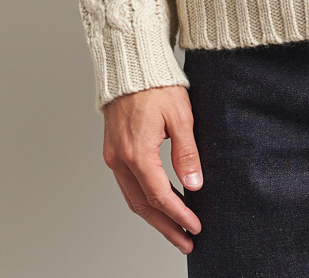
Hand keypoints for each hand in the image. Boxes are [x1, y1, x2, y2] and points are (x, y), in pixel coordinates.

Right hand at [102, 85, 202, 254]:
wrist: (131, 66)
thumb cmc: (157, 85)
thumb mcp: (180, 117)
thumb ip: (186, 154)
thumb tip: (194, 186)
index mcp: (137, 152)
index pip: (159, 195)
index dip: (178, 214)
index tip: (195, 226)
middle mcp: (120, 159)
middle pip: (142, 205)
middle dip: (166, 227)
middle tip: (186, 241)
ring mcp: (114, 156)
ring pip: (132, 197)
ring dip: (154, 217)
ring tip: (175, 230)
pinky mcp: (113, 150)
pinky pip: (127, 184)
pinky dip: (143, 199)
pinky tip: (159, 204)